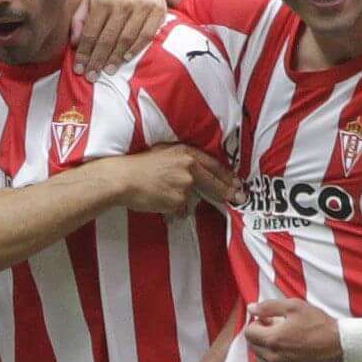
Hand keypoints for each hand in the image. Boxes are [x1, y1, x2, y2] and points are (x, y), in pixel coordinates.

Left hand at [72, 0, 169, 70]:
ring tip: (107, 71)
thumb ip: (79, 19)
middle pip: (108, 38)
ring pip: (126, 38)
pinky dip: (136, 48)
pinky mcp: (157, 9)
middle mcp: (121, 2)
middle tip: (92, 76)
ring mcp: (141, 5)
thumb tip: (74, 43)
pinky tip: (127, 58)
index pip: (91, 32)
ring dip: (116, 58)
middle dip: (98, 59)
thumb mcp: (91, 0)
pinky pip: (146, 35)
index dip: (84, 52)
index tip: (79, 69)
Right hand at [115, 143, 234, 219]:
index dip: (227, 176)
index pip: (214, 165)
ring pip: (192, 197)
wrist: (122, 178)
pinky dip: (172, 207)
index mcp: (185, 153)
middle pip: (214, 183)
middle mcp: (189, 167)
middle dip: (228, 192)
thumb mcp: (163, 153)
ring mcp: (185, 185)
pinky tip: (157, 199)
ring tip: (160, 191)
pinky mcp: (178, 200)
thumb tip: (196, 175)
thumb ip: (182, 161)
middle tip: (240, 198)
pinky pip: (180, 208)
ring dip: (182, 199)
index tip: (238, 183)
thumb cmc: (138, 166)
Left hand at [242, 294, 344, 361]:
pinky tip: (283, 358)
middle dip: (262, 335)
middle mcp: (274, 358)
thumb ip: (269, 306)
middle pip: (253, 346)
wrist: (340, 345)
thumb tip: (250, 308)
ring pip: (260, 361)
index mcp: (273, 339)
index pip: (249, 332)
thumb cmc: (319, 323)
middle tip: (279, 329)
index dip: (258, 323)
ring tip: (283, 343)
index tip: (271, 320)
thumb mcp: (294, 307)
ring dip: (266, 351)